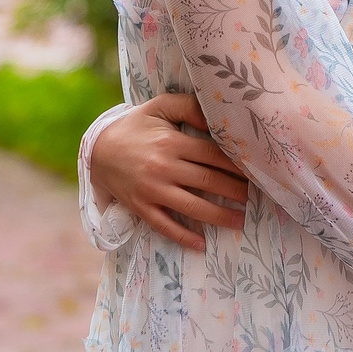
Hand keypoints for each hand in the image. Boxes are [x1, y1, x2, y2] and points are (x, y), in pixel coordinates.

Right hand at [89, 92, 248, 252]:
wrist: (97, 150)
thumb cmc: (135, 126)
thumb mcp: (160, 107)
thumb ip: (189, 107)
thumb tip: (216, 118)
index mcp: (171, 142)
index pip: (213, 155)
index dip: (237, 165)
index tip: (255, 172)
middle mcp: (163, 168)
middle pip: (208, 182)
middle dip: (236, 192)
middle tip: (256, 198)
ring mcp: (152, 190)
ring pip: (192, 207)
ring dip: (219, 216)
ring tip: (241, 221)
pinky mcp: (141, 207)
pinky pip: (165, 226)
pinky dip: (183, 237)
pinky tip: (202, 244)